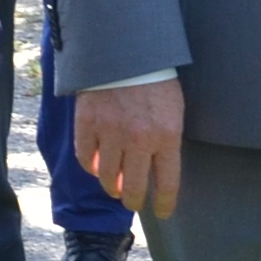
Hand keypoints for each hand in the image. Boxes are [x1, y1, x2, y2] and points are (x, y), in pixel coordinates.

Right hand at [75, 76, 185, 223]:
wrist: (125, 49)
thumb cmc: (156, 80)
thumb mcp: (174, 110)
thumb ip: (168, 140)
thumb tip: (157, 170)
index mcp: (166, 136)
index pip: (167, 184)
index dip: (164, 204)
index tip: (163, 212)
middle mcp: (138, 140)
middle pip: (133, 188)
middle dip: (134, 201)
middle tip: (133, 201)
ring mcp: (111, 133)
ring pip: (107, 178)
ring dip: (111, 187)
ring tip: (115, 186)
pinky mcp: (87, 124)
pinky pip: (85, 158)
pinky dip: (90, 166)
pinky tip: (96, 166)